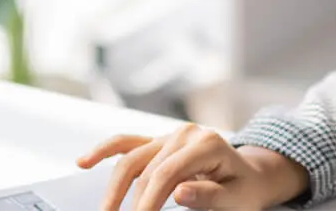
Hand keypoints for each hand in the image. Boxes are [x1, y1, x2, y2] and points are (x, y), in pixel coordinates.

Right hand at [76, 125, 308, 210]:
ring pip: (131, 158)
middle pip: (147, 168)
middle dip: (130, 201)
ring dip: (114, 187)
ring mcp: (170, 135)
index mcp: (208, 143)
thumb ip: (209, 195)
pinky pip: (127, 143)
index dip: (150, 201)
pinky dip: (105, 151)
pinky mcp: (158, 142)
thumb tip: (179, 192)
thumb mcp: (237, 198)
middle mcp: (186, 134)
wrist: (251, 175)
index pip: (169, 173)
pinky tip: (84, 163)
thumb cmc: (245, 188)